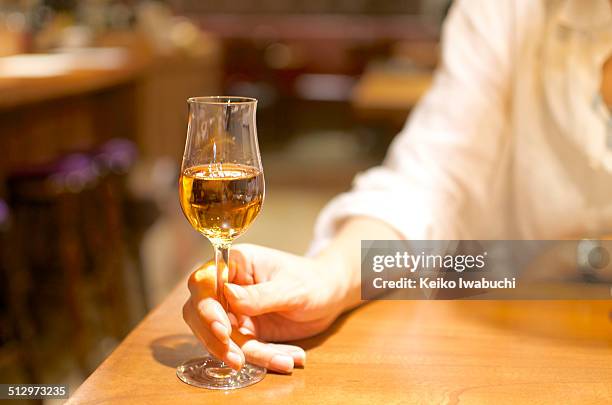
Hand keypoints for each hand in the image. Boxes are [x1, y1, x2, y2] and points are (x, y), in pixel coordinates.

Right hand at [182, 244, 345, 373]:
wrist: (330, 294)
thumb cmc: (312, 280)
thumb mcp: (291, 288)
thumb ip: (259, 295)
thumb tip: (227, 294)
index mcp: (235, 263)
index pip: (204, 282)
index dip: (205, 306)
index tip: (222, 328)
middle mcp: (229, 287)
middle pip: (200, 313)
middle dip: (215, 338)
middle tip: (237, 357)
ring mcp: (235, 311)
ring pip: (221, 337)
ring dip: (243, 354)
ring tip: (279, 361)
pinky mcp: (246, 331)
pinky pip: (244, 349)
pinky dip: (264, 359)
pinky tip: (288, 360)